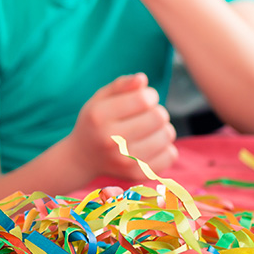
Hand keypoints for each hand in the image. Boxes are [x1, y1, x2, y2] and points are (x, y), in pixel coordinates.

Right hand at [62, 73, 176, 181]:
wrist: (83, 157)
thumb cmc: (95, 121)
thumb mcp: (100, 98)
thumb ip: (121, 85)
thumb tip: (143, 79)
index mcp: (99, 116)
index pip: (143, 99)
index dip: (150, 95)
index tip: (144, 98)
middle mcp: (110, 140)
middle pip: (159, 117)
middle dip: (158, 111)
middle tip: (148, 115)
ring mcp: (124, 161)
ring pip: (167, 136)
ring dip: (163, 128)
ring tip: (150, 129)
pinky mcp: (137, 175)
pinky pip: (170, 155)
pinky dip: (166, 147)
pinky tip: (152, 145)